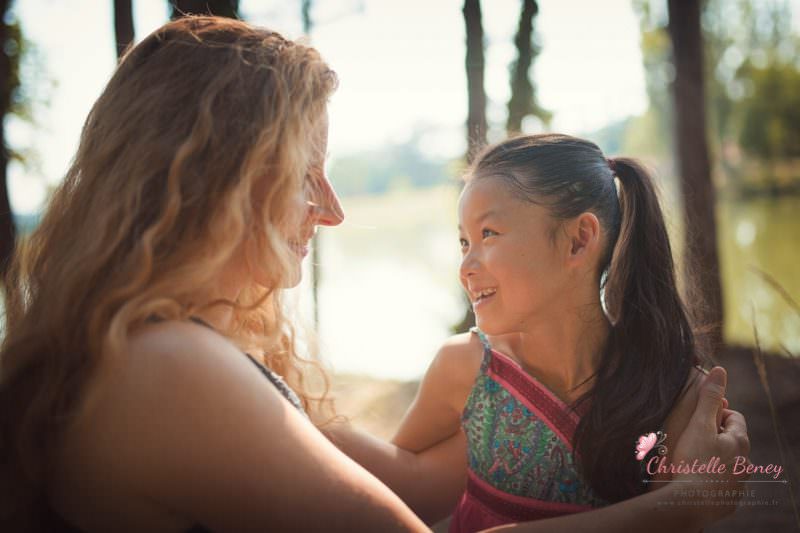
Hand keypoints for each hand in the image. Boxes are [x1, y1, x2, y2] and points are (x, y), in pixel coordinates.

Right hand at [669, 366, 750, 521]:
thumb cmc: (693, 461)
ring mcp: (737, 483)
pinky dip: (710, 478)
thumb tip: (719, 370)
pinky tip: (692, 478)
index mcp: (739, 441)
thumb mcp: (699, 424)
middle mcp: (744, 462)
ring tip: (689, 459)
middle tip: (690, 437)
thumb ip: (709, 398)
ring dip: (712, 457)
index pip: (734, 417)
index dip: (716, 413)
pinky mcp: (728, 500)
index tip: (698, 418)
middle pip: (731, 440)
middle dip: (713, 435)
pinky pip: (721, 483)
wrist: (689, 503)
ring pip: (726, 462)